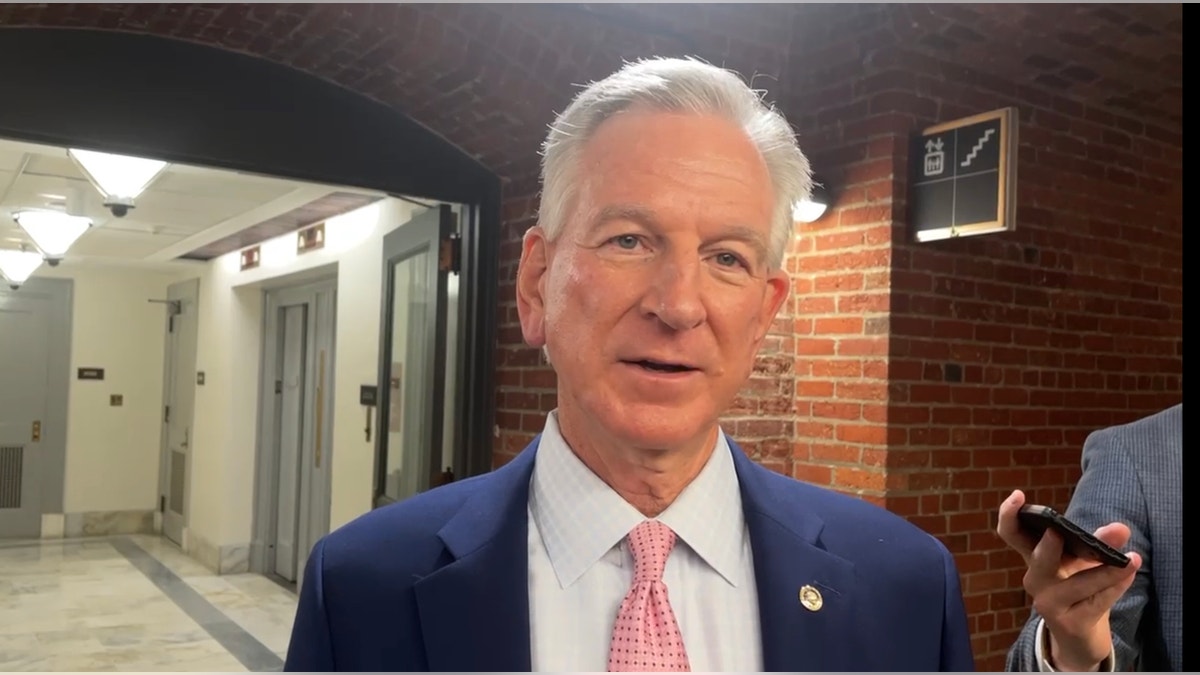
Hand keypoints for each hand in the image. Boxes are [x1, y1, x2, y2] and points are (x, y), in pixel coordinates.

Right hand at [997, 490, 1141, 671]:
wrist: (1079, 632)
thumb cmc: (1079, 587)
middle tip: (1058, 533)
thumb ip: (1100, 541)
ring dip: (1104, 573)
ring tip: (1130, 560)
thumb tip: (1120, 528)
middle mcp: (1035, 579)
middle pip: (1038, 561)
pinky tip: (1129, 575)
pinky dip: (1114, 588)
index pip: (1012, 533)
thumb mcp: (1086, 560)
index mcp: (1033, 556)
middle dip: (1047, 548)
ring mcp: (1048, 603)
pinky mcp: (1069, 623)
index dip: (1009, 514)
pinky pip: (1095, 602)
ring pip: (1076, 585)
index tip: (1018, 495)